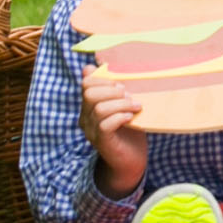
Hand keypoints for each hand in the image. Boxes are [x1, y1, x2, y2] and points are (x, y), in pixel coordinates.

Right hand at [79, 69, 149, 195]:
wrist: (131, 159)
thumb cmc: (130, 127)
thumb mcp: (124, 103)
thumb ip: (116, 87)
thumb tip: (107, 63)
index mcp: (89, 105)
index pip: (86, 83)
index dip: (103, 78)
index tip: (121, 82)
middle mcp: (86, 117)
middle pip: (89, 93)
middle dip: (112, 89)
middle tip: (128, 94)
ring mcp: (92, 130)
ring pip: (99, 109)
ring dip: (121, 104)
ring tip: (135, 106)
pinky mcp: (101, 142)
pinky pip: (105, 125)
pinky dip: (120, 117)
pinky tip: (130, 117)